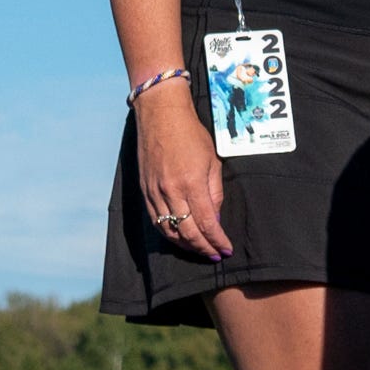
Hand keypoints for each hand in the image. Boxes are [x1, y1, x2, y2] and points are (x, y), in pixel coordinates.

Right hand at [133, 81, 232, 258]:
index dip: (217, 241)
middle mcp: (171, 191)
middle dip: (203, 248)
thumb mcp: (213, 161)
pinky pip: (155, 219)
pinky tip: (179, 237)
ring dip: (185, 245)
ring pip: (168, 230)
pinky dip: (168, 233)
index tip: (226, 250)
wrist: (160, 115)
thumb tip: (216, 219)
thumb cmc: (191, 134)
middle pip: (187, 232)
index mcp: (192, 183)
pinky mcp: (144, 190)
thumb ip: (215, 192)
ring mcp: (154, 191)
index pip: (207, 223)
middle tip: (215, 255)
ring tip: (199, 249)